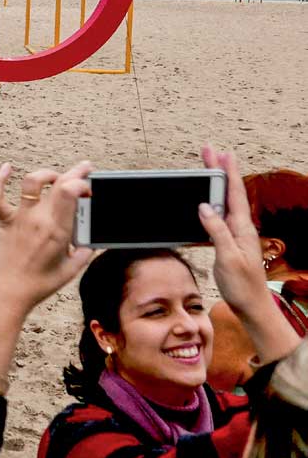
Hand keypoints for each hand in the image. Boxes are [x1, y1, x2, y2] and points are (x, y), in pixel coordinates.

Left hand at [0, 161, 94, 314]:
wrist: (7, 293)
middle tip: (86, 168)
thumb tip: (94, 242)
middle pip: (58, 183)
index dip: (82, 182)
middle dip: (76, 172)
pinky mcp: (4, 221)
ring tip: (56, 177)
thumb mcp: (71, 271)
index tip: (89, 187)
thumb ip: (85, 253)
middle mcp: (38, 219)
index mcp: (58, 231)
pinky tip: (6, 167)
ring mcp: (20, 218)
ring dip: (47, 174)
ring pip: (32, 182)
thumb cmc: (38, 285)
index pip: (71, 192)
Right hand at [199, 145, 269, 315]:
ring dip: (214, 185)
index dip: (227, 172)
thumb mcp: (228, 257)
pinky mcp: (228, 242)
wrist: (251, 305)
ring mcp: (234, 234)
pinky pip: (218, 217)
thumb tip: (205, 207)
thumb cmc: (242, 285)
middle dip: (218, 170)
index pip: (233, 193)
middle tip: (208, 151)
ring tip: (207, 169)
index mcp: (242, 228)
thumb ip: (217, 231)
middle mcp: (240, 227)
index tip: (220, 153)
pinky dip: (210, 203)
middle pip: (228, 192)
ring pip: (223, 203)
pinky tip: (205, 202)